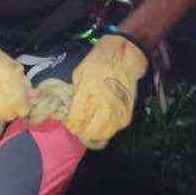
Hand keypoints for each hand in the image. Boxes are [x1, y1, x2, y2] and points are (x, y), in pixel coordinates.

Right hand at [0, 33, 29, 123]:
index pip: (17, 100)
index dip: (23, 108)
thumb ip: (24, 82)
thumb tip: (36, 95)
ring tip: (1, 112)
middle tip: (12, 112)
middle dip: (12, 113)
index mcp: (4, 73)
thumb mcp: (13, 67)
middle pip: (5, 110)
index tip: (24, 109)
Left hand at [65, 34, 147, 148]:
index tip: (69, 118)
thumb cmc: (99, 63)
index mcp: (88, 94)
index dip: (69, 122)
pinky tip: (102, 118)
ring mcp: (117, 113)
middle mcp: (103, 107)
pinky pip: (114, 130)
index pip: (75, 121)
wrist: (124, 59)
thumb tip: (71, 110)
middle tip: (79, 121)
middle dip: (81, 129)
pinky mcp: (126, 115)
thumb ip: (75, 95)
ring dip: (94, 131)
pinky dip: (106, 128)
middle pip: (88, 132)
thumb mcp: (79, 74)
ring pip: (102, 135)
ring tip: (90, 122)